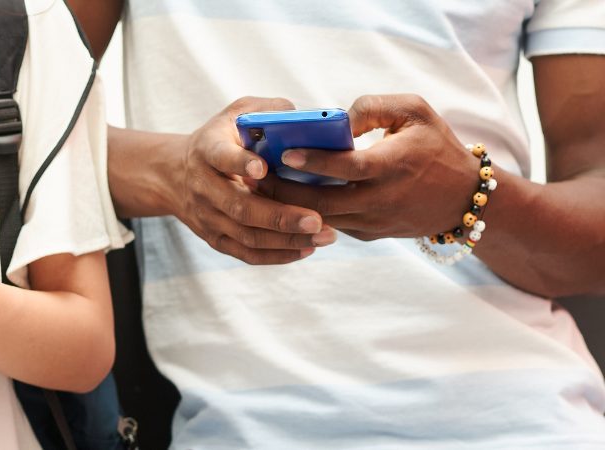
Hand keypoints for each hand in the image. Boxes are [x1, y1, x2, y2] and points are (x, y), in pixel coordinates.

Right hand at [169, 97, 336, 264]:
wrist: (176, 174)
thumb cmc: (223, 138)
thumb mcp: (238, 114)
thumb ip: (269, 111)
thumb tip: (306, 120)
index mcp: (207, 149)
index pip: (220, 156)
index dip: (239, 163)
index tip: (263, 168)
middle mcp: (203, 185)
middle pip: (239, 206)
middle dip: (279, 216)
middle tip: (316, 219)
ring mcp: (207, 216)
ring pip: (246, 235)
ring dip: (286, 239)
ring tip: (324, 236)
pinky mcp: (214, 238)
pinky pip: (246, 253)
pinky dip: (277, 255)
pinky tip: (307, 249)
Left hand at [261, 94, 481, 240]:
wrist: (463, 199)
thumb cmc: (435, 146)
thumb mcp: (415, 113)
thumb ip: (374, 107)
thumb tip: (337, 118)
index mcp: (395, 165)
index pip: (349, 168)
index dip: (315, 162)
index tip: (284, 154)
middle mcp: (382, 198)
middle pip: (322, 202)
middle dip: (283, 191)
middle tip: (253, 175)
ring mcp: (374, 221)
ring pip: (321, 218)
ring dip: (287, 205)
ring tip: (258, 186)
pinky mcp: (368, 234)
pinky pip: (330, 224)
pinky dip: (305, 213)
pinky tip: (281, 198)